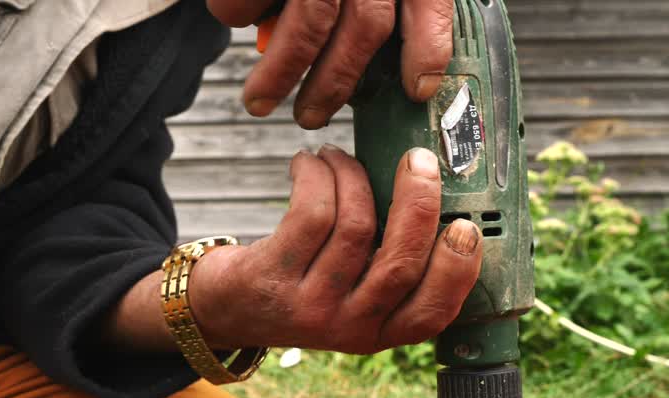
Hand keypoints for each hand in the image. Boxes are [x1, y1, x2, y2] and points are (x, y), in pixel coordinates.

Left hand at [191, 145, 480, 353]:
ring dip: (353, 175)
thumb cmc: (305, 285)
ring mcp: (309, 305)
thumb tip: (433, 189)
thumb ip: (391, 265)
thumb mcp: (353, 295)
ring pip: (354, 227)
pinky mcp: (272, 276)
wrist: (228, 309)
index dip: (456, 271)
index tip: (466, 225)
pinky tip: (310, 162)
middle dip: (418, 204)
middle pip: (399, 265)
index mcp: (380, 332)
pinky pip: (311, 213)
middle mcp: (347, 326)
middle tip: (419, 161)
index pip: (431, 314)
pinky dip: (318, 175)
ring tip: (339, 157)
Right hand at [206, 0, 454, 128]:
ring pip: (309, 22)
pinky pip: (249, 1)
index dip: (427, 50)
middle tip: (309, 116)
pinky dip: (241, 14)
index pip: (427, 2)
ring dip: (282, 73)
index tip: (417, 89)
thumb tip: (370, 57)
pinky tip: (243, 18)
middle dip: (334, 83)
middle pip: (365, 24)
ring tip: (260, 101)